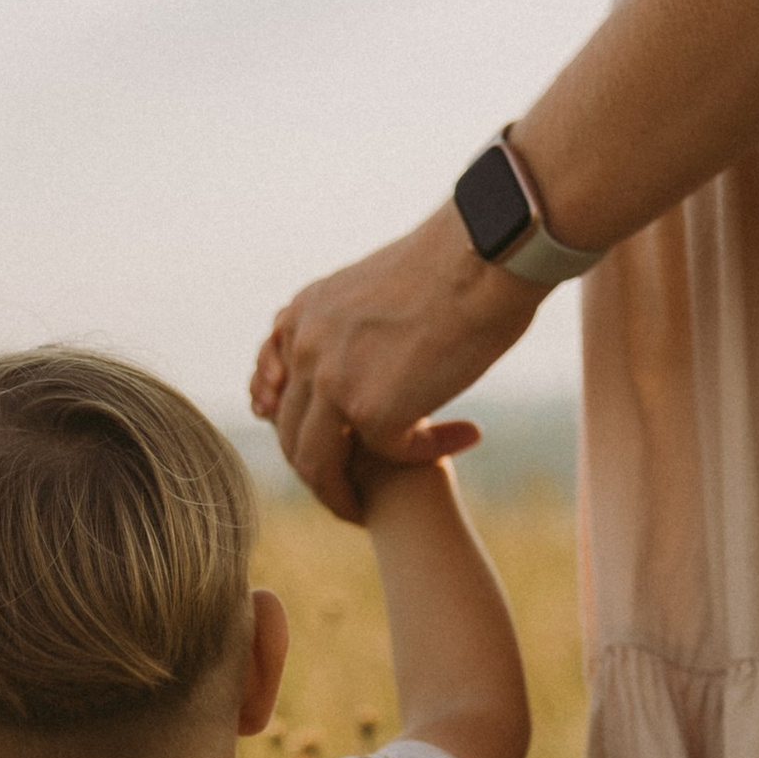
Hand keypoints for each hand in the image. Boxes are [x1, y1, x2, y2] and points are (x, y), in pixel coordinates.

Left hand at [250, 202, 529, 519]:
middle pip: (291, 433)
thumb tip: (372, 351)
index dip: (289, 425)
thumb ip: (358, 327)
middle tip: (352, 490)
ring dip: (343, 493)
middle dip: (318, 471)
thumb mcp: (380, 288)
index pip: (273, 386)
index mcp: (304, 315)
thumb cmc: (455, 259)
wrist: (484, 251)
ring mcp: (333, 382)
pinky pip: (389, 455)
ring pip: (318, 462)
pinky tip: (466, 435)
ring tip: (371, 506)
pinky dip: (427, 453)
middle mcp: (305, 348)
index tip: (321, 451)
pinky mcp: (373, 410)